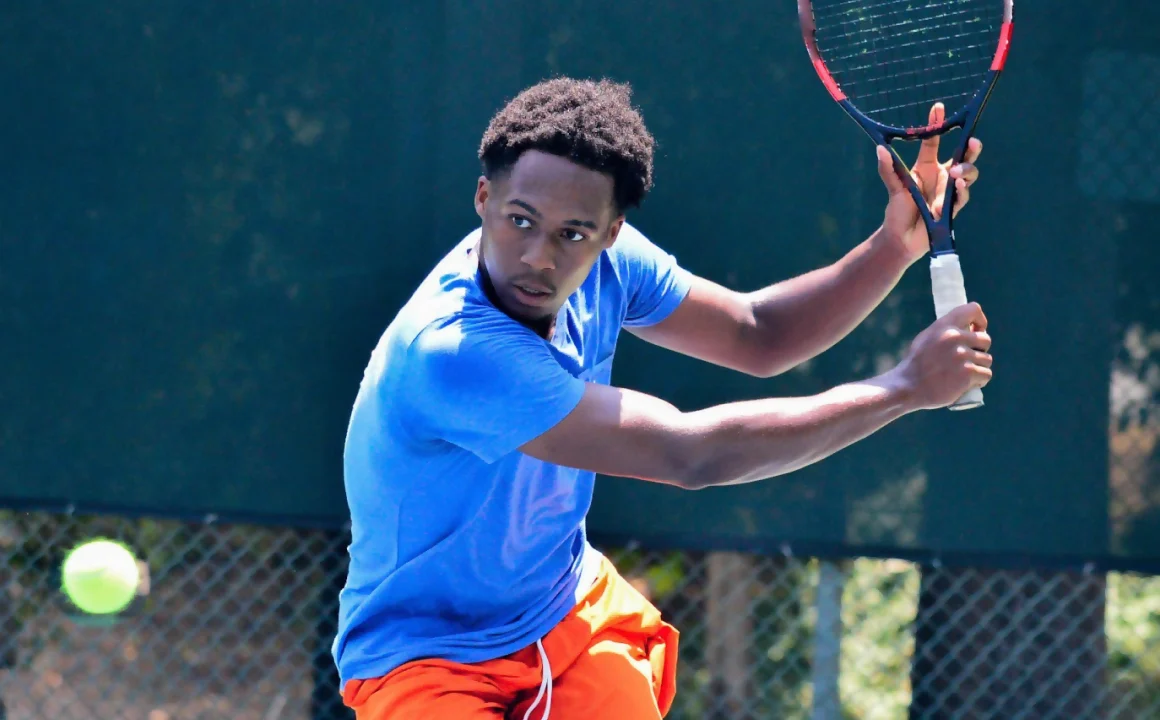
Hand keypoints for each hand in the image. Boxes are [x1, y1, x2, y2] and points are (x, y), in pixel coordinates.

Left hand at [876, 103, 982, 264]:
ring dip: (966, 169)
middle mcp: (941, 176)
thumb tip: (879, 149)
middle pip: (962, 155)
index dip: (937, 125)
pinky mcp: (953, 207)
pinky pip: (962, 195)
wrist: (901, 239)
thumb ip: (887, 169)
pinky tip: (957, 186)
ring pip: (968, 173)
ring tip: (956, 172)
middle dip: (971, 147)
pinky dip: (961, 190)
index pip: (933, 141)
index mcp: (926, 167)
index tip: (938, 108)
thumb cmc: (897, 211)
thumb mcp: (893, 188)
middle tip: (972, 141)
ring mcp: (949, 190)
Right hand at [892, 302, 992, 409]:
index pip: (973, 310)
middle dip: (980, 350)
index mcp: (944, 325)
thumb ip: (946, 331)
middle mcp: (954, 337)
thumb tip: (971, 329)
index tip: (976, 332)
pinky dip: (979, 380)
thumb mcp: (926, 338)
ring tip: (963, 374)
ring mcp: (962, 355)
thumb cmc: (917, 364)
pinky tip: (967, 383)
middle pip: (986, 339)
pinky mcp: (968, 373)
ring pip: (987, 359)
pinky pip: (986, 374)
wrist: (908, 387)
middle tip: (967, 359)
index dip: (980, 321)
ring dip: (978, 367)